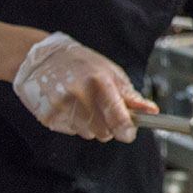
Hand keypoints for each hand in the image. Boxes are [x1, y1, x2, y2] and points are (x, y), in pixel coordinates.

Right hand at [12, 33, 157, 141]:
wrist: (41, 58)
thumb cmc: (80, 64)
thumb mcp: (110, 72)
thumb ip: (129, 95)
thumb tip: (151, 110)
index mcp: (99, 82)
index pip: (118, 118)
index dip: (127, 130)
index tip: (129, 133)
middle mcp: (79, 95)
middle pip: (104, 132)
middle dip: (108, 125)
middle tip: (101, 109)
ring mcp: (61, 107)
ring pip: (88, 134)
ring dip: (90, 125)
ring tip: (83, 104)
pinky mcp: (47, 117)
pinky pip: (70, 132)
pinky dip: (73, 123)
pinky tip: (69, 106)